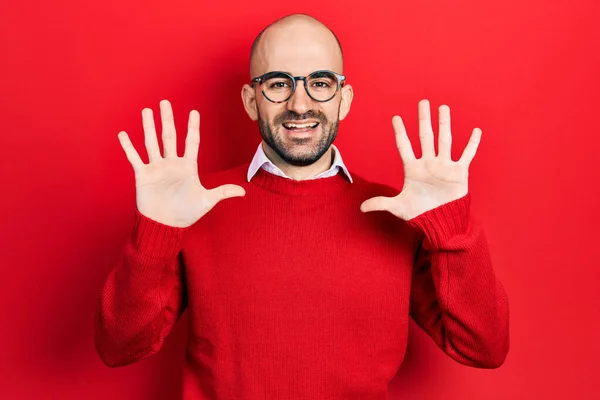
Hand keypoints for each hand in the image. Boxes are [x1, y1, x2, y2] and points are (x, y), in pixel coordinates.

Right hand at [118, 99, 244, 227]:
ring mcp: (156, 168)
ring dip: (148, 127)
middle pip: (169, 136)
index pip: (191, 142)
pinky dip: (129, 147)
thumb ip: (223, 192)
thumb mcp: (207, 200)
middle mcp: (171, 163)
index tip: (194, 112)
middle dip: (167, 119)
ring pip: (151, 142)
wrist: (165, 225)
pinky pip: (135, 158)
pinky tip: (123, 135)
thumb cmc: (186, 213)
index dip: (193, 127)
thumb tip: (244, 191)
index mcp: (187, 166)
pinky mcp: (143, 175)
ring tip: (146, 111)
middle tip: (165, 102)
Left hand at [360, 99, 480, 220]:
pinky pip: (467, 155)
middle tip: (423, 102)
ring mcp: (444, 166)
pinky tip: (476, 130)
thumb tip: (360, 209)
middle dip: (424, 119)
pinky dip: (472, 144)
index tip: (396, 118)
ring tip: (443, 108)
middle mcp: (428, 163)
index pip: (404, 146)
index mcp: (413, 169)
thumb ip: (380, 203)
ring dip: (444, 124)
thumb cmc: (419, 213)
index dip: (400, 133)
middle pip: (426, 136)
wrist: (440, 221)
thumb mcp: (398, 207)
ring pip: (445, 140)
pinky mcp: (459, 172)